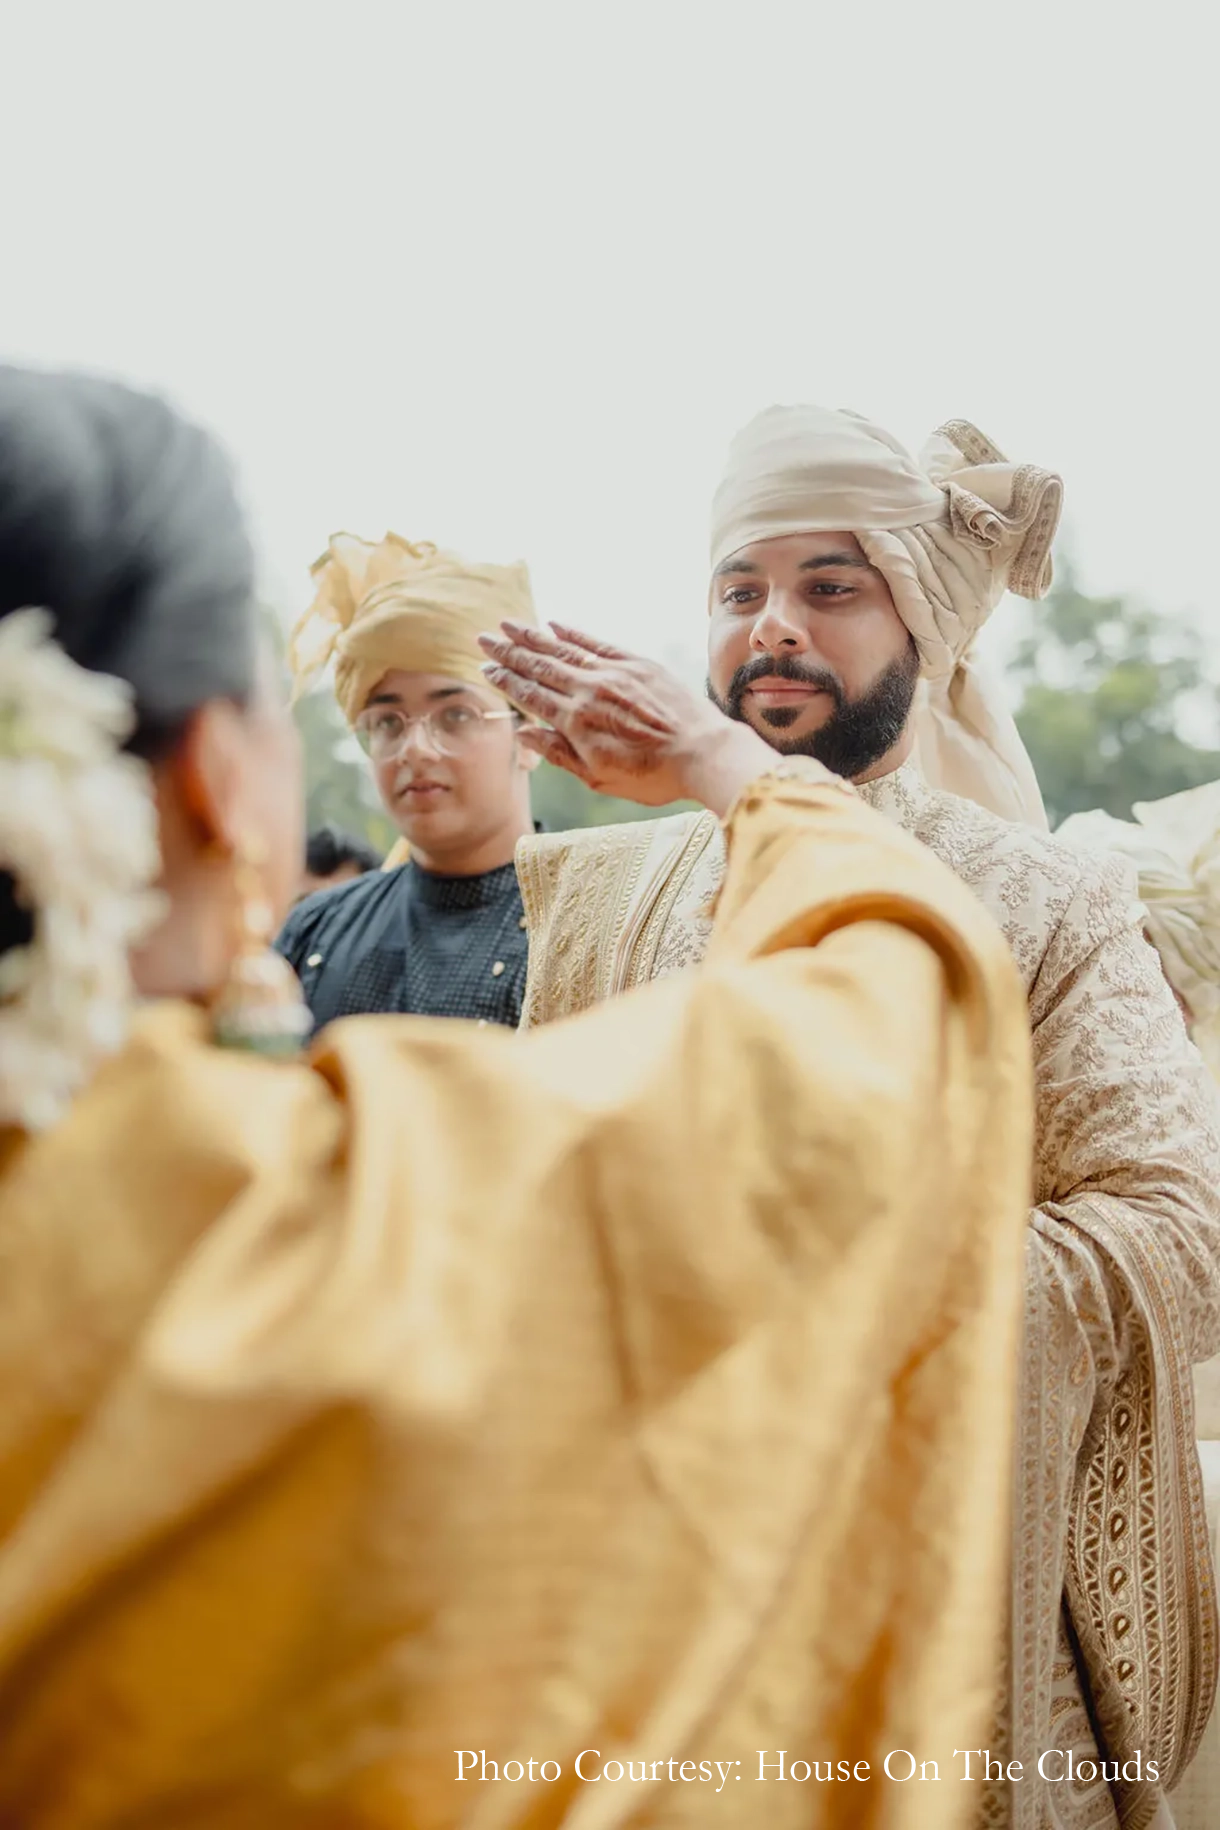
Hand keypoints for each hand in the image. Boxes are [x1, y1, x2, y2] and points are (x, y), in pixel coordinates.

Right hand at [478, 621, 776, 815]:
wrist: (703, 753)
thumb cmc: (652, 776)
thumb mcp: (598, 777)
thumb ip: (558, 752)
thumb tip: (522, 731)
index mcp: (575, 722)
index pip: (530, 695)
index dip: (505, 681)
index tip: (485, 668)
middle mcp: (589, 690)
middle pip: (539, 666)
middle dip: (509, 652)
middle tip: (484, 638)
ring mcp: (614, 673)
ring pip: (564, 648)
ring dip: (533, 636)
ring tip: (509, 625)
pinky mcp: (637, 663)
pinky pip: (597, 642)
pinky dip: (574, 632)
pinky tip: (555, 623)